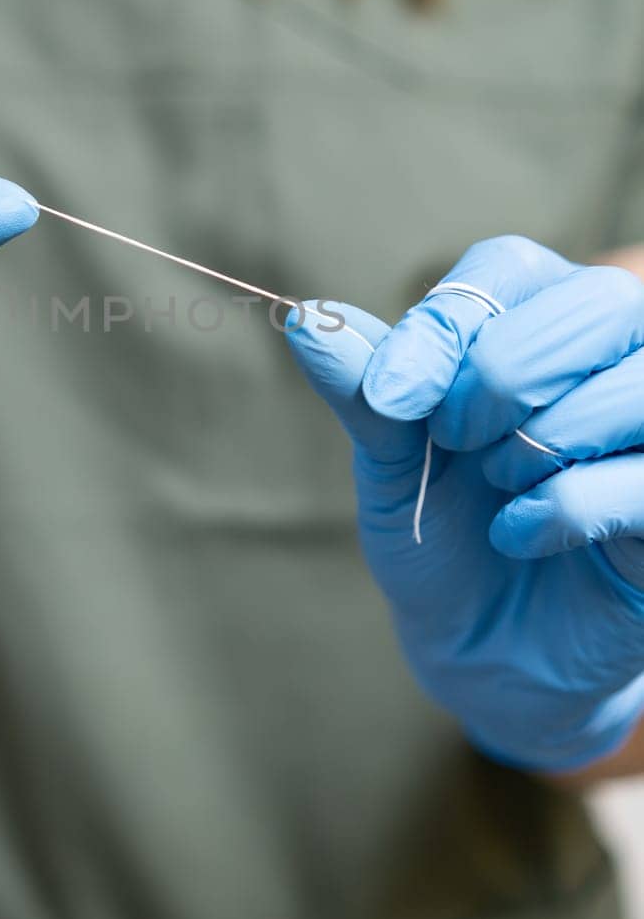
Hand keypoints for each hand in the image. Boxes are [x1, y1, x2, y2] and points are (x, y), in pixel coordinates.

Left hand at [286, 236, 643, 773]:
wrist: (480, 648)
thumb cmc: (441, 533)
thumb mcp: (391, 462)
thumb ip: (363, 390)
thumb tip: (307, 319)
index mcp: (537, 318)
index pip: (510, 269)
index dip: (447, 324)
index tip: (389, 395)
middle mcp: (614, 353)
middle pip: (595, 303)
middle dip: (504, 374)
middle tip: (451, 438)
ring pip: (634, 385)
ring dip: (539, 442)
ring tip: (497, 485)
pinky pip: (638, 480)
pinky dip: (562, 509)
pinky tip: (522, 536)